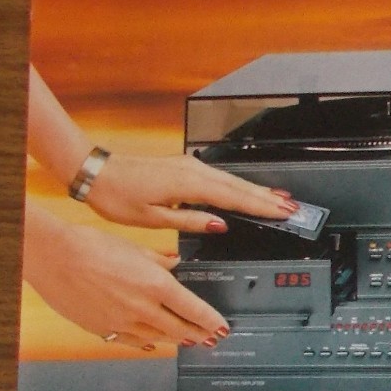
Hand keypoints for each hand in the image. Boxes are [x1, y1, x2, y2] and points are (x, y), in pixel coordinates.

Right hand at [24, 209, 227, 347]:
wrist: (54, 257)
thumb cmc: (91, 247)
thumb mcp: (137, 249)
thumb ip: (160, 261)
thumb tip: (174, 264)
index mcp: (156, 284)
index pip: (193, 309)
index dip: (211, 321)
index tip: (221, 327)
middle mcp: (141, 307)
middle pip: (179, 328)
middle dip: (199, 335)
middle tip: (211, 339)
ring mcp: (120, 321)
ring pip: (157, 338)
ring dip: (175, 340)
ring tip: (189, 341)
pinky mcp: (101, 328)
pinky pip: (129, 341)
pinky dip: (145, 344)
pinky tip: (153, 345)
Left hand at [27, 66, 293, 232]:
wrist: (97, 172)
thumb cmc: (116, 196)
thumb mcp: (151, 219)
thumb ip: (189, 221)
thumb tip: (219, 225)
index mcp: (188, 184)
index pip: (234, 198)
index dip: (262, 206)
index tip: (284, 213)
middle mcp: (193, 170)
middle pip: (240, 186)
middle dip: (268, 197)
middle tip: (294, 208)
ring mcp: (191, 165)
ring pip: (232, 180)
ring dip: (257, 190)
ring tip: (280, 201)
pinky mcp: (185, 166)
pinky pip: (220, 176)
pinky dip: (239, 185)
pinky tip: (247, 191)